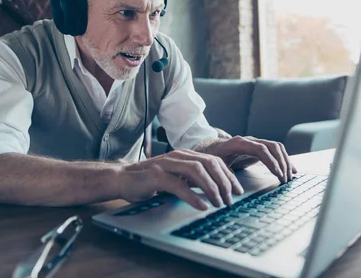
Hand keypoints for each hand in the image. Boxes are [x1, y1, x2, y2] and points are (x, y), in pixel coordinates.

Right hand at [116, 149, 244, 209]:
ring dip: (212, 188)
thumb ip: (193, 179)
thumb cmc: (150, 180)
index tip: (238, 190)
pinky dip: (193, 196)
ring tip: (219, 203)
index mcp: (185, 155)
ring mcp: (167, 164)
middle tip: (231, 199)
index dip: (229, 175)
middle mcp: (178, 156)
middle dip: (224, 181)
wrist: (122, 178)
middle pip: (209, 163)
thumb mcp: (176, 177)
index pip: (214, 161)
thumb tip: (216, 190)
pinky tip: (202, 205)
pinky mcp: (156, 176)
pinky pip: (179, 185)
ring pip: (197, 170)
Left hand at [200, 136, 297, 183]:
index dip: (271, 161)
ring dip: (285, 161)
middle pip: (272, 146)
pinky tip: (291, 170)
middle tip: (285, 180)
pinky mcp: (259, 148)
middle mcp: (249, 140)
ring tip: (288, 177)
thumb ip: (224, 173)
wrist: (209, 147)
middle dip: (281, 163)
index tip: (278, 175)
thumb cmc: (211, 157)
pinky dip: (284, 159)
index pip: (260, 149)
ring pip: (276, 147)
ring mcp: (255, 143)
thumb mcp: (214, 165)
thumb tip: (235, 189)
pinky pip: (276, 150)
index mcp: (238, 143)